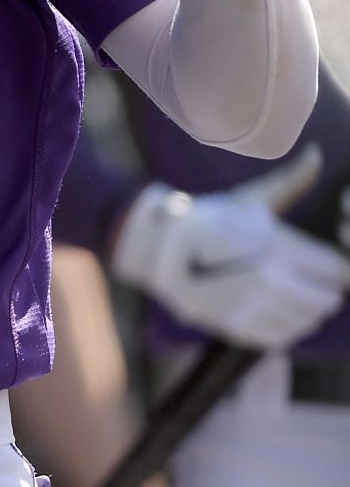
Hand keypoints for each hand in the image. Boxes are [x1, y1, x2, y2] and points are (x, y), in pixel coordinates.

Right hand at [111, 147, 349, 349]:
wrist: (157, 246)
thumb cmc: (209, 218)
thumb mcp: (250, 199)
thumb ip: (291, 181)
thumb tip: (317, 152)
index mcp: (277, 246)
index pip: (334, 269)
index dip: (332, 265)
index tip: (321, 261)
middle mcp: (269, 280)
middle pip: (327, 299)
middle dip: (323, 288)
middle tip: (308, 279)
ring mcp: (252, 307)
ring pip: (307, 321)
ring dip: (305, 309)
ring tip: (290, 294)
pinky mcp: (237, 327)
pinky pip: (282, 337)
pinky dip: (284, 325)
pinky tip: (273, 309)